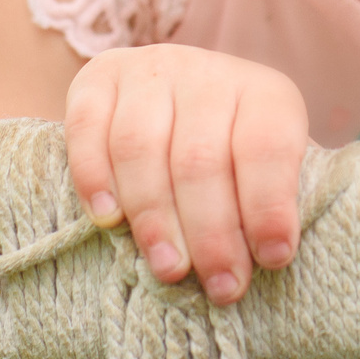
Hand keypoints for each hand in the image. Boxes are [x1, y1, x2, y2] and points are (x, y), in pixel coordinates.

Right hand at [65, 43, 308, 304]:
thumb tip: (270, 260)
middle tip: (220, 286)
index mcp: (263, 93)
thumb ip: (272, 204)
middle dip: (212, 232)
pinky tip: (107, 218)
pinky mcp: (96, 79)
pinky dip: (93, 176)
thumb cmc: (232, 156)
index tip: (272, 258)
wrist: (174, 98)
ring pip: (141, 146)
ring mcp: (148, 72)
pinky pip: (86, 127)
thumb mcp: (267, 170)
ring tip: (169, 267)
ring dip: (154, 216)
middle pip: (201, 157)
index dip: (269, 204)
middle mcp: (206, 74)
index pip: (267, 144)